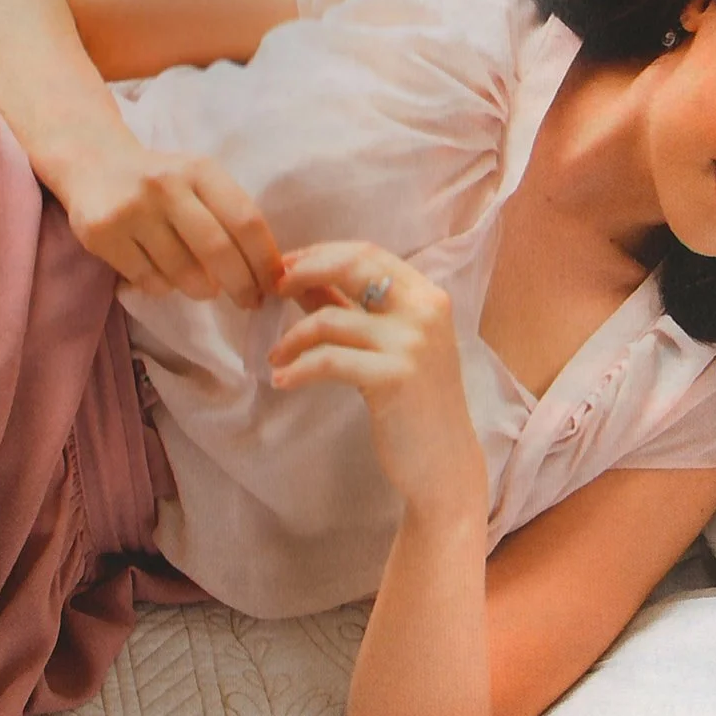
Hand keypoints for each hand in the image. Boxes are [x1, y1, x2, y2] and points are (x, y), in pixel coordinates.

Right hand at [50, 132, 282, 308]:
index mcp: (199, 168)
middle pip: (217, 250)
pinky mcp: (103, 234)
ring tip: (203, 287)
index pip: (245, 219)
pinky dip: (164, 287)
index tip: (273, 284)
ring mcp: (131, 210)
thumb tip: (262, 272)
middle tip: (249, 301)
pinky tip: (164, 276)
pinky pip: (148, 280)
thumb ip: (227, 213)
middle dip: (240, 284)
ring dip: (200, 289)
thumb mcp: (197, 179)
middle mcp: (165, 185)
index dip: (264, 259)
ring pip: (181, 273)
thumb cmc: (159, 180)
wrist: (93, 163)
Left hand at [267, 242, 487, 519]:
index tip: (286, 266)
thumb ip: (352, 310)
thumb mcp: (388, 346)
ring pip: (330, 319)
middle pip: (352, 264)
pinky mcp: (394, 377)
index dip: (319, 254)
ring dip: (292, 336)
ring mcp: (412, 343)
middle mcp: (425, 311)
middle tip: (272, 289)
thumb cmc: (412, 404)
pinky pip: (328, 360)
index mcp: (427, 296)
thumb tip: (304, 280)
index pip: (366, 252)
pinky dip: (298, 368)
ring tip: (276, 356)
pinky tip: (282, 379)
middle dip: (303, 271)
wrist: (442, 463)